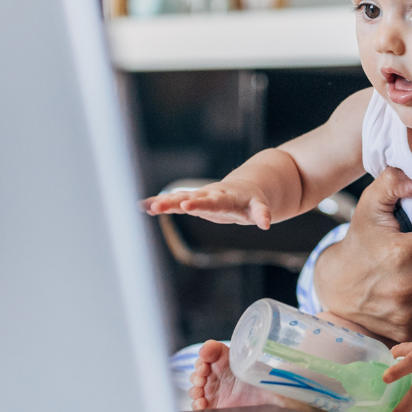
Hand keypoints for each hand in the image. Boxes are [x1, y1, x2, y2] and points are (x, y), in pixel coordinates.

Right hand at [140, 180, 271, 228]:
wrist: (244, 188)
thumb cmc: (251, 201)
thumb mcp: (258, 207)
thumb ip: (262, 213)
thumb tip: (267, 223)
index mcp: (225, 196)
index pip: (212, 200)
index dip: (200, 203)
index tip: (186, 205)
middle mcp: (209, 194)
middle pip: (191, 197)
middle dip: (176, 201)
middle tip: (160, 205)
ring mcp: (199, 197)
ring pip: (179, 198)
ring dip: (164, 202)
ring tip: (148, 207)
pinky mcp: (192, 200)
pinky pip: (174, 201)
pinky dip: (160, 202)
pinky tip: (143, 206)